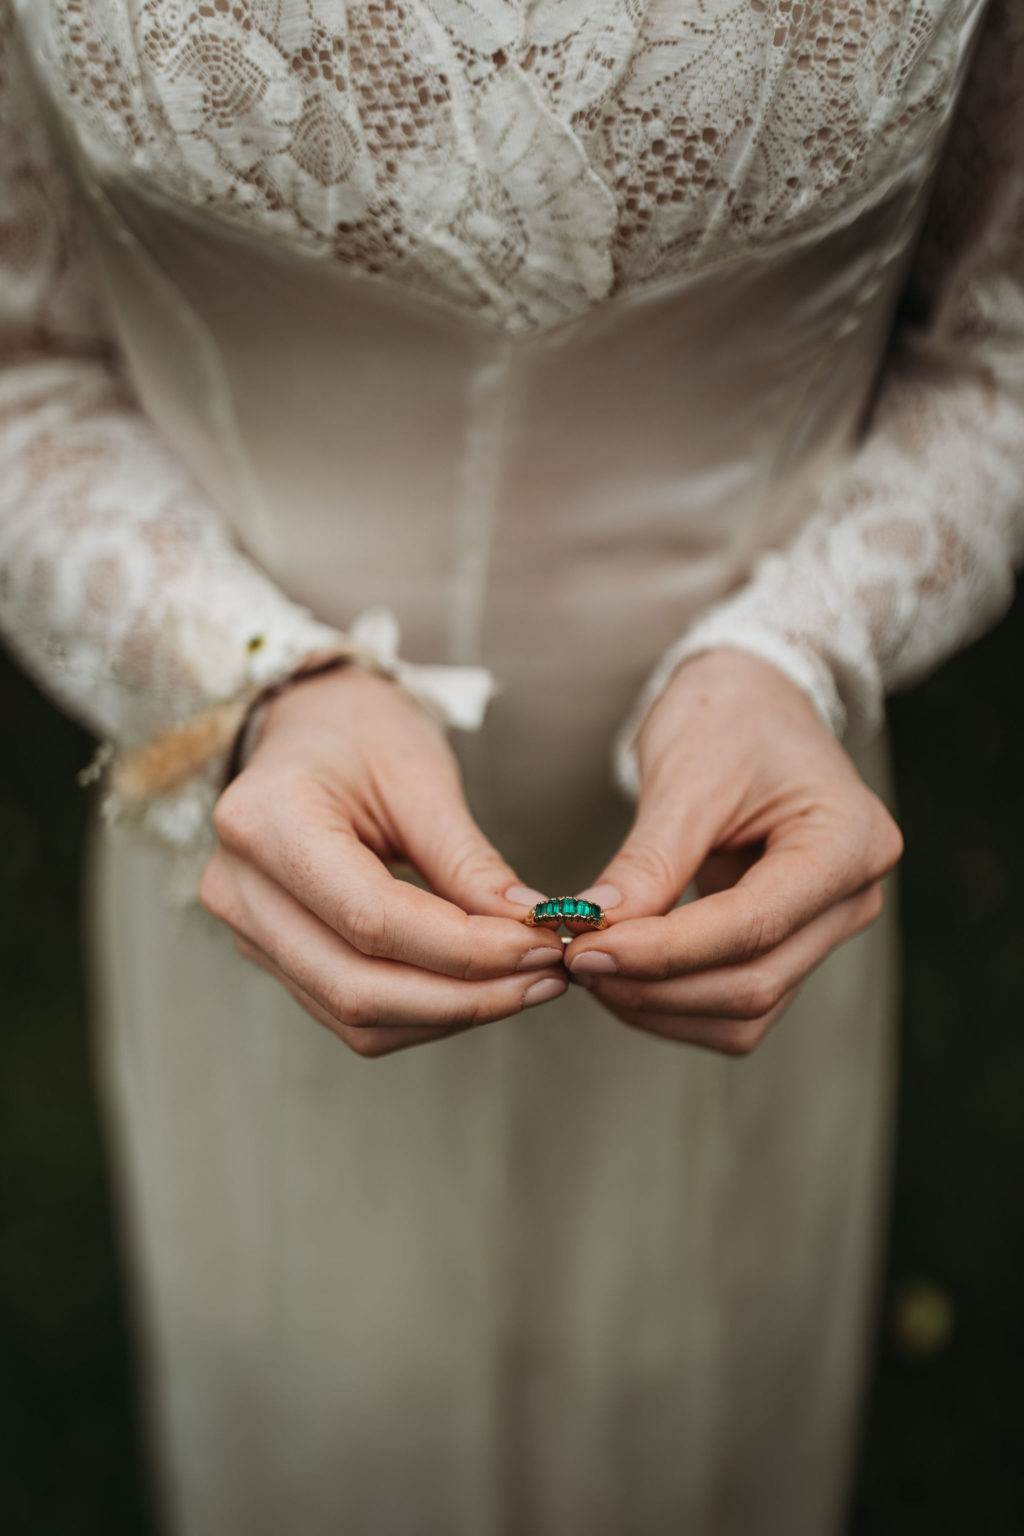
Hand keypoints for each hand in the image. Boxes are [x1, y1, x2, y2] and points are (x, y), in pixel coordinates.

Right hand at [198, 666, 565, 1056]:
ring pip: (355, 1014)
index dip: (467, 949)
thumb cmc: (361, 733)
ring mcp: (247, 928)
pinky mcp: (273, 954)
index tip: (543, 945)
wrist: (307, 727)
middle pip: (357, 985)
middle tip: (548, 978)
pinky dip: (425, 1011)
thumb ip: (469, 861)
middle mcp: (239, 886)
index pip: (374, 918)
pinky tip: (483, 986)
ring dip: (452, 1013)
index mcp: (266, 820)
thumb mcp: (421, 776)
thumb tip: (532, 930)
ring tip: (528, 984)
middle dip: (466, 997)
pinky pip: (351, 1011)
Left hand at [565, 648, 902, 1054]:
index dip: (663, 951)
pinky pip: (736, 1003)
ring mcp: (827, 928)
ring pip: (745, 1011)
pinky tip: (621, 973)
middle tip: (574, 960)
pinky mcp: (792, 944)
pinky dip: (674, 1002)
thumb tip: (595, 931)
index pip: (752, 925)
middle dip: (655, 984)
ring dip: (660, 1006)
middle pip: (753, 981)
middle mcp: (853, 896)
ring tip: (591, 967)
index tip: (584, 950)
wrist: (754, 700)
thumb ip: (648, 862)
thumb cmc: (728, 718)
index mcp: (849, 842)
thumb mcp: (686, 777)